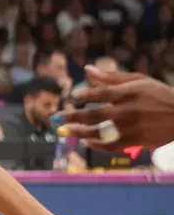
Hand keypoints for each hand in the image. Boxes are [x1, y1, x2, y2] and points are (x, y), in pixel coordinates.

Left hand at [56, 66, 173, 148]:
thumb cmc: (158, 95)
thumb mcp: (139, 80)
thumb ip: (111, 77)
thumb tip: (87, 69)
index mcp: (128, 92)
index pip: (101, 93)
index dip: (84, 96)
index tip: (72, 97)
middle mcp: (127, 110)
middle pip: (94, 114)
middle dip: (72, 117)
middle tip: (56, 119)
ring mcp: (130, 127)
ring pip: (99, 132)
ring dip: (79, 133)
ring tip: (64, 132)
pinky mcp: (134, 141)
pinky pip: (110, 145)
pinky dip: (96, 144)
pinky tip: (86, 141)